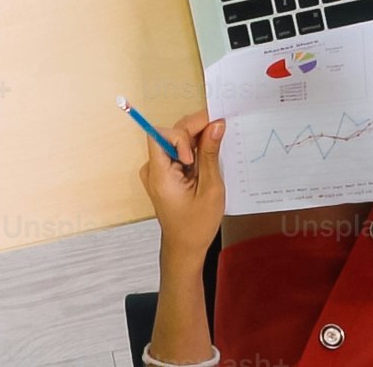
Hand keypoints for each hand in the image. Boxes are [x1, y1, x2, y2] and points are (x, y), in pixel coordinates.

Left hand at [138, 113, 226, 260]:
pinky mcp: (163, 173)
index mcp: (160, 175)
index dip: (184, 132)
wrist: (185, 247)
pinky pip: (176, 152)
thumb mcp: (210, 188)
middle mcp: (153, 170)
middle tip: (219, 130)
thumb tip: (215, 125)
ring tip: (215, 150)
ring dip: (196, 140)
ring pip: (175, 141)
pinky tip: (207, 159)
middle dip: (195, 130)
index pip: (162, 135)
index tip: (205, 137)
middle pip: (170, 134)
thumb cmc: (196, 225)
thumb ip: (210, 154)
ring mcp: (157, 171)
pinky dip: (193, 150)